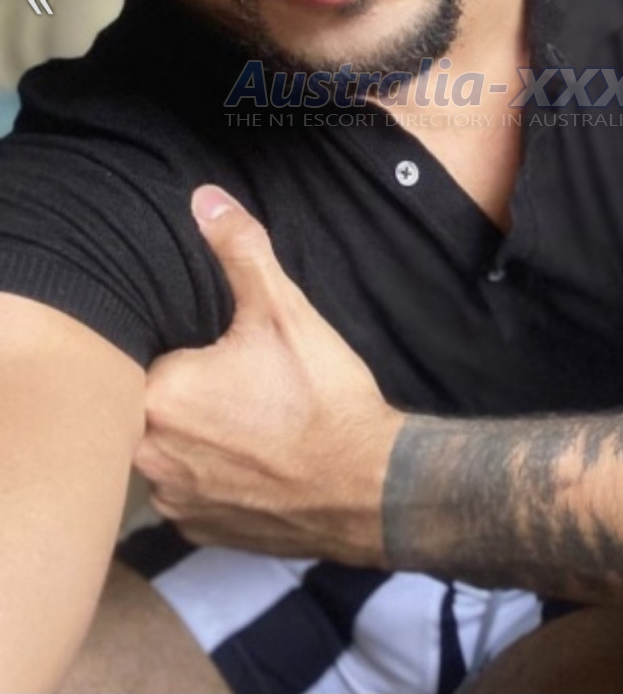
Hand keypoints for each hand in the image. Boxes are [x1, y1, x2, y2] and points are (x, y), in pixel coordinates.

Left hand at [133, 184, 403, 566]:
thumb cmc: (323, 399)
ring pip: (167, 448)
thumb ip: (240, 252)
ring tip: (251, 422)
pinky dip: (212, 474)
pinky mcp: (197, 529)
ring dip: (196, 435)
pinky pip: (187, 489)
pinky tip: (254, 459)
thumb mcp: (285, 312)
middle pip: (150, 403)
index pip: (147, 356)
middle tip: (242, 385)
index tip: (221, 353)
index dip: (186, 349)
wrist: (369, 487)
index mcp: (159, 394)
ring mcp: (173, 499)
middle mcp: (149, 454)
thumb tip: (205, 200)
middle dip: (189, 390)